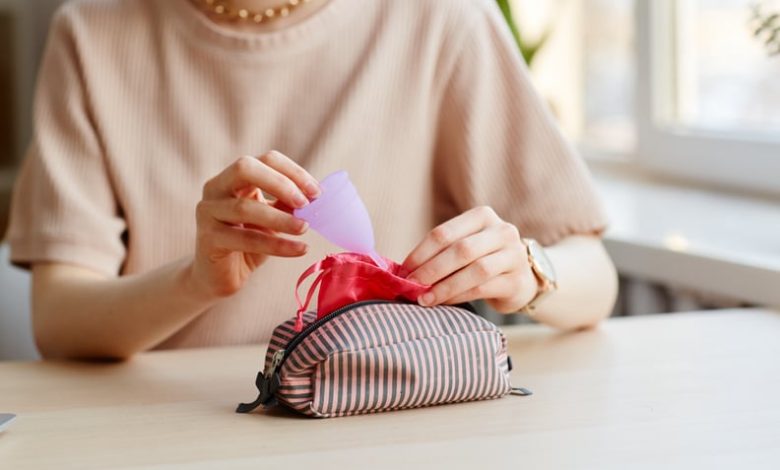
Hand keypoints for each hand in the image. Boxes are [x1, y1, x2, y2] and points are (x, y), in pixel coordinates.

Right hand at [189, 151, 319, 299]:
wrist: (220, 277)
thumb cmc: (248, 242)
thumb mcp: (272, 219)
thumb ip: (287, 204)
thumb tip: (315, 196)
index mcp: (233, 177)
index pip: (265, 160)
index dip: (293, 172)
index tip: (316, 192)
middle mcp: (215, 188)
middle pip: (245, 168)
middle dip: (280, 183)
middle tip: (306, 203)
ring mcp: (208, 212)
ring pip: (245, 207)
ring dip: (281, 218)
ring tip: (305, 228)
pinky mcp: (208, 238)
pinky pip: (247, 239)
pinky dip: (277, 245)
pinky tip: (299, 249)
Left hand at [403, 206, 537, 312]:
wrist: (521, 279)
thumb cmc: (483, 260)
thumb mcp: (466, 246)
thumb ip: (441, 252)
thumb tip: (405, 271)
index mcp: (482, 216)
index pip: (444, 233)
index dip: (420, 253)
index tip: (403, 271)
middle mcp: (502, 231)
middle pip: (460, 250)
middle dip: (431, 269)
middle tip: (411, 285)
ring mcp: (514, 255)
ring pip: (475, 270)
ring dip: (445, 286)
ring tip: (424, 298)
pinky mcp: (517, 280)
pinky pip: (483, 288)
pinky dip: (459, 296)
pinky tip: (444, 302)